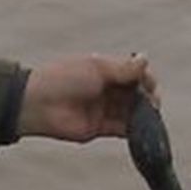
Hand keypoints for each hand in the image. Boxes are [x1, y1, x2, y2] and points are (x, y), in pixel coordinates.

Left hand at [18, 52, 160, 142]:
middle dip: (147, 97)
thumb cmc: (65, 79)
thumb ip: (123, 68)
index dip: (146, 78)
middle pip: (136, 94)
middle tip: (152, 102)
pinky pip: (123, 129)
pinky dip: (134, 130)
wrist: (39, 104)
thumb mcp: (97, 68)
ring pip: (132, 112)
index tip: (150, 84)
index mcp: (105, 70)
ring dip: (143, 114)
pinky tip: (142, 129)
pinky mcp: (100, 128)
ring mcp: (104, 109)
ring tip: (149, 116)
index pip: (135, 74)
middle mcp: (107, 90)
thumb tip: (146, 59)